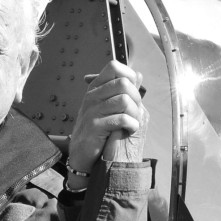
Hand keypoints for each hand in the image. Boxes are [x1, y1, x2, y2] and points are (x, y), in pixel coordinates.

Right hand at [67, 61, 144, 183]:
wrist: (82, 154)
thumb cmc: (98, 130)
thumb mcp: (108, 107)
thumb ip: (122, 91)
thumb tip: (138, 75)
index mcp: (96, 88)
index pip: (114, 67)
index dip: (129, 76)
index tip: (133, 92)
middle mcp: (92, 96)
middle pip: (123, 83)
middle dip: (136, 98)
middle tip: (135, 112)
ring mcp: (92, 110)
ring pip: (124, 100)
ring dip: (135, 113)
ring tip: (133, 122)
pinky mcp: (95, 126)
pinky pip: (121, 119)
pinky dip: (131, 124)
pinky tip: (129, 129)